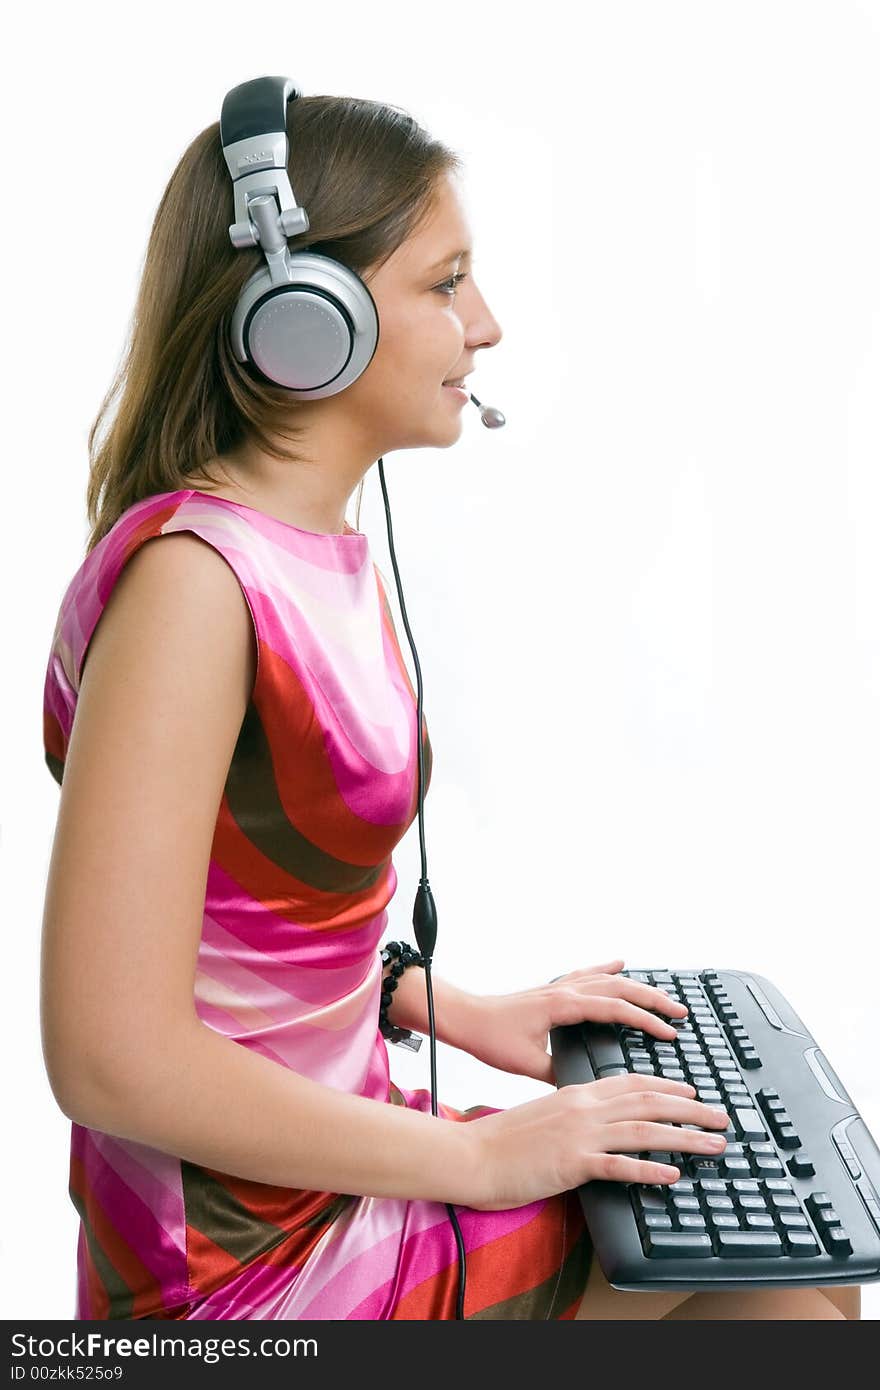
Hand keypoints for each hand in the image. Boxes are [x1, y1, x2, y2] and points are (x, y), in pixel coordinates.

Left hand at [463, 958, 687, 1085]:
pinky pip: (588, 972)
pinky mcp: (553, 989)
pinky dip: (608, 968)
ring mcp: (559, 986)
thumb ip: (556, 1073)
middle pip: (620, 988)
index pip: (615, 1009)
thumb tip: (582, 1090)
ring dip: (638, 986)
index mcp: (562, 1006)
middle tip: (681, 1013)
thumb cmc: (490, 1038)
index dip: (645, 1020)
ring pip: (608, 978)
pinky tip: (620, 963)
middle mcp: (564, 990)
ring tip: (663, 995)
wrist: (465, 1017)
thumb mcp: (525, 1064)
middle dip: (654, 999)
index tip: (669, 1032)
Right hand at [463, 1073, 730, 1210]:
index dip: (667, 1086)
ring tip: (713, 1144)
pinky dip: (649, 1169)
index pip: (631, 1083)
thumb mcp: (543, 1114)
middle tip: (721, 1117)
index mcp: (577, 1092)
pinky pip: (619, 1165)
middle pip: (649, 1102)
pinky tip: (672, 1175)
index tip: (692, 1094)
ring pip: (644, 1130)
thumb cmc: (502, 1138)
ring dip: (685, 1137)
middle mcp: (584, 1108)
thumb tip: (596, 1120)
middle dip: (692, 1109)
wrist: (472, 1154)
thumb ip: (572, 1111)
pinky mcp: (572, 1163)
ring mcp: (579, 1135)